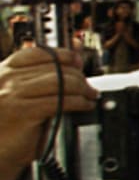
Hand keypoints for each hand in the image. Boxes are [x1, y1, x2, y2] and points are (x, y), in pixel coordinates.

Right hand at [0, 46, 94, 179]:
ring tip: (90, 96)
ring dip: (83, 88)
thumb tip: (74, 57)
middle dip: (79, 76)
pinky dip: (79, 102)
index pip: (38, 52)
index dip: (63, 55)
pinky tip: (84, 106)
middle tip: (89, 86)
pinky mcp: (23, 111)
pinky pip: (60, 100)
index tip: (78, 61)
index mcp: (3, 72)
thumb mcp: (21, 96)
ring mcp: (13, 94)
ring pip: (60, 82)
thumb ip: (41, 77)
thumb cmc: (8, 127)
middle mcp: (6, 79)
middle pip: (54, 67)